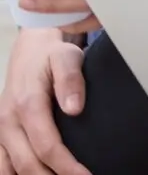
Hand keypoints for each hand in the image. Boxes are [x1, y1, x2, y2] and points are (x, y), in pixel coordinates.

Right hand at [0, 29, 89, 174]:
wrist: (30, 49)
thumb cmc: (52, 55)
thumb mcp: (67, 57)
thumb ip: (71, 80)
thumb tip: (74, 108)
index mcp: (27, 105)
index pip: (47, 146)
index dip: (66, 166)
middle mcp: (7, 121)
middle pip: (27, 165)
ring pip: (10, 170)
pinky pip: (1, 164)